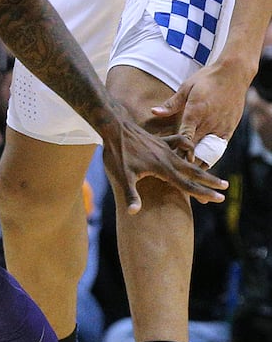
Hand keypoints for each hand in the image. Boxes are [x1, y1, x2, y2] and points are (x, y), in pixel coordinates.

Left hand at [100, 109, 228, 212]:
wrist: (115, 128)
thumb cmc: (117, 155)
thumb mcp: (123, 176)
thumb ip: (131, 195)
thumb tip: (134, 213)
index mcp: (163, 169)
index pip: (188, 185)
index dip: (204, 193)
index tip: (220, 199)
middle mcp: (169, 158)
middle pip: (194, 172)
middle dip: (210, 180)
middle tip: (226, 187)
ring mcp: (166, 148)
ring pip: (190, 158)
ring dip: (201, 165)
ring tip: (211, 172)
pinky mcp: (162, 140)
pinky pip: (181, 143)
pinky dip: (188, 147)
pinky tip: (190, 152)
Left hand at [150, 59, 249, 163]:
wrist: (233, 74)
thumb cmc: (206, 79)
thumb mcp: (186, 88)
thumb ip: (171, 104)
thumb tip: (153, 112)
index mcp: (195, 112)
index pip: (185, 137)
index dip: (177, 151)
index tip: (167, 161)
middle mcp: (209, 122)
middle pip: (195, 148)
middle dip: (184, 160)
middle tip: (172, 171)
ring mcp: (221, 127)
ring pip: (209, 151)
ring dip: (198, 161)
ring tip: (188, 173)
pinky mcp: (230, 128)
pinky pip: (220, 148)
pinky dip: (211, 156)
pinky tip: (203, 163)